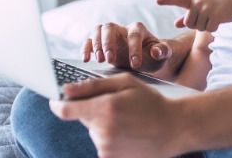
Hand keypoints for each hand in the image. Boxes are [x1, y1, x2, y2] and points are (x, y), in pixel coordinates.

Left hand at [51, 75, 184, 157]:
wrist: (174, 129)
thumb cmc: (151, 102)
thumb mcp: (126, 83)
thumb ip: (92, 86)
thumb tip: (65, 90)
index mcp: (104, 108)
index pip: (65, 110)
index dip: (57, 104)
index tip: (57, 100)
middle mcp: (102, 130)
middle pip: (83, 118)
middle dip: (94, 110)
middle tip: (117, 107)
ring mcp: (106, 148)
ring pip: (94, 131)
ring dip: (104, 125)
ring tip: (128, 121)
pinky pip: (102, 144)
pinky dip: (111, 138)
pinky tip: (129, 133)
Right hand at [81, 21, 171, 71]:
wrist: (146, 60)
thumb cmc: (155, 56)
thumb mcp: (163, 55)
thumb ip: (163, 51)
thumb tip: (156, 51)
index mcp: (138, 29)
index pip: (134, 34)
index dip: (134, 48)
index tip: (136, 64)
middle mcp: (122, 29)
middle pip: (111, 27)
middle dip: (109, 43)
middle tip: (110, 59)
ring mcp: (110, 35)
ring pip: (98, 30)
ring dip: (97, 44)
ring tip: (100, 60)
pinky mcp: (101, 44)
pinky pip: (89, 41)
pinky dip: (85, 48)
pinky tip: (86, 60)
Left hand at [157, 0, 231, 31]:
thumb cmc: (213, 5)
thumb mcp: (199, 8)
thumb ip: (187, 17)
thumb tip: (175, 24)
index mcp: (192, 0)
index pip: (178, 0)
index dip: (167, 1)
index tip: (157, 1)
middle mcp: (198, 2)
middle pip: (188, 23)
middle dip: (196, 24)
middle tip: (205, 17)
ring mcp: (207, 8)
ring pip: (199, 27)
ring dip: (206, 26)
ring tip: (212, 17)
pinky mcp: (216, 14)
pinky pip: (209, 29)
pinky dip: (214, 28)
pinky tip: (218, 20)